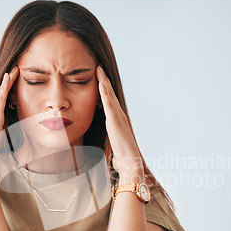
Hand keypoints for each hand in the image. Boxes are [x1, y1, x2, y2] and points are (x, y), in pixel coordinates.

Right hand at [0, 65, 19, 166]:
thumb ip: (2, 129)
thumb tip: (11, 128)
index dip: (4, 89)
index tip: (11, 79)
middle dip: (7, 81)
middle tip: (15, 69)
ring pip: (0, 92)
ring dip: (8, 80)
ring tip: (16, 70)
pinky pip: (0, 97)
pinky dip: (5, 86)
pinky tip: (9, 77)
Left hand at [95, 65, 142, 179]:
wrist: (131, 162)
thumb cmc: (123, 158)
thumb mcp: (116, 148)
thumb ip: (114, 144)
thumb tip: (114, 152)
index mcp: (118, 121)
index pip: (110, 102)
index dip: (105, 91)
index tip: (99, 80)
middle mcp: (119, 116)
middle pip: (110, 95)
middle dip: (105, 81)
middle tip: (99, 68)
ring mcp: (117, 117)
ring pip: (109, 95)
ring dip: (104, 81)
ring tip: (98, 69)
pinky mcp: (114, 120)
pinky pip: (108, 102)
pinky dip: (105, 91)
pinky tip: (100, 82)